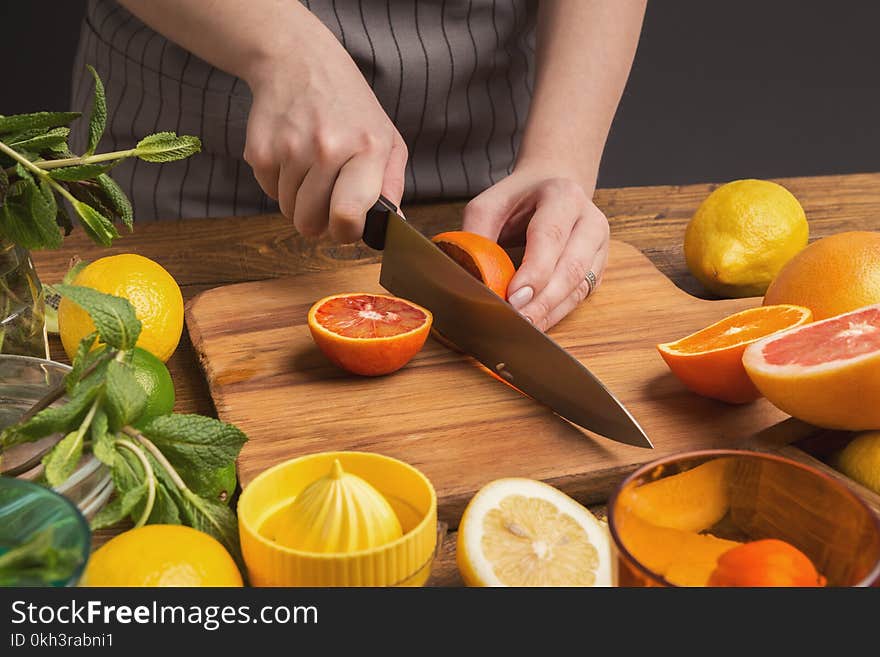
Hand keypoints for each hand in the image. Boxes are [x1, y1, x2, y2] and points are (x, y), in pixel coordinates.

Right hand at [243, 33, 406, 242]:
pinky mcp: (259, 149)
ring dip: (298, 200)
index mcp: (367, 149)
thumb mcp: (386, 138)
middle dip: (318, 221)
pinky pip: (269, 192)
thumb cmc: (350, 107)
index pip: (347, 214)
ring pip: (288, 210)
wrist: (299, 60)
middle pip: (310, 223)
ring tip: (311, 168)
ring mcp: (290, 148)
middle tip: (326, 200)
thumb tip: (393, 226)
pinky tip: (291, 155)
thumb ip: (392, 185)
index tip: (347, 226)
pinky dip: (279, 183)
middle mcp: (327, 148)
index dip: (346, 232)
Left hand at [462, 170, 609, 330]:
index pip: (551, 237)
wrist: (550, 189)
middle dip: (543, 300)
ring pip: (579, 287)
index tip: (514, 297)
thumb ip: (477, 235)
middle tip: (517, 320)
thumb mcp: (490, 205)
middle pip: (571, 267)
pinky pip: (579, 297)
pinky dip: (556, 313)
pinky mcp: (597, 268)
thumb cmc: (518, 200)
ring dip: (550, 312)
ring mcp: (598, 247)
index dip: (534, 271)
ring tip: (524, 328)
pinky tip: (536, 323)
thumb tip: (468, 275)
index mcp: (563, 196)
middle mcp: (589, 220)